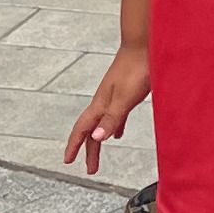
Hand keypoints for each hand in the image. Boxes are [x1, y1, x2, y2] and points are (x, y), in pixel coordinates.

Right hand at [63, 45, 149, 171]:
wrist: (145, 43)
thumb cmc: (137, 68)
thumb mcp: (126, 98)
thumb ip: (112, 118)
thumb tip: (97, 138)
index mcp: (101, 104)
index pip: (83, 129)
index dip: (74, 146)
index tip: (67, 162)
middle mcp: (104, 100)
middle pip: (92, 130)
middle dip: (89, 150)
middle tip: (90, 169)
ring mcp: (114, 95)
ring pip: (102, 123)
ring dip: (99, 139)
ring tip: (98, 152)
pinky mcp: (126, 91)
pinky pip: (115, 115)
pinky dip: (114, 127)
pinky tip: (118, 131)